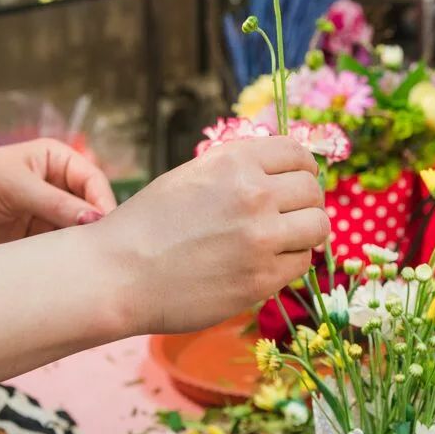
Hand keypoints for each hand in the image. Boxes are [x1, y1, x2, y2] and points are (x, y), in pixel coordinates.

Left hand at [0, 139, 116, 251]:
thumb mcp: (16, 186)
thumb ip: (56, 203)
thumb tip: (94, 219)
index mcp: (59, 161)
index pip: (94, 181)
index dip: (103, 201)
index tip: (105, 223)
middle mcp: (61, 186)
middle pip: (92, 207)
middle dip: (97, 225)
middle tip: (103, 245)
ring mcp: (52, 213)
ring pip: (79, 229)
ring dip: (81, 242)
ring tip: (85, 258)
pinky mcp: (40, 236)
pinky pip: (61, 246)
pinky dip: (66, 255)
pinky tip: (69, 264)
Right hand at [89, 136, 328, 333]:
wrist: (117, 274)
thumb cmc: (150, 224)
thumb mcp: (195, 175)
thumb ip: (242, 169)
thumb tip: (290, 171)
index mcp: (236, 161)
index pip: (299, 154)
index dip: (302, 169)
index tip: (297, 182)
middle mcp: (253, 194)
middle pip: (313, 191)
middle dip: (305, 202)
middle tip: (288, 217)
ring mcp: (260, 238)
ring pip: (317, 226)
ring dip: (305, 233)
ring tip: (283, 241)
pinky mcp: (260, 278)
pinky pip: (301, 263)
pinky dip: (289, 262)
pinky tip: (264, 264)